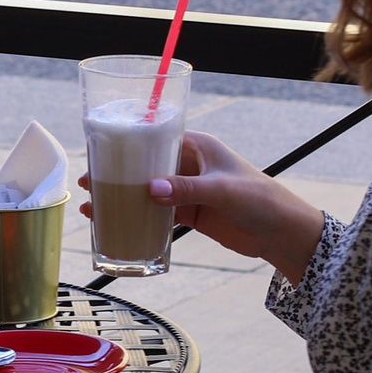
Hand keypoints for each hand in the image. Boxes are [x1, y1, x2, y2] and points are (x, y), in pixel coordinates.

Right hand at [82, 130, 321, 280]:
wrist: (282, 234)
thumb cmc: (260, 199)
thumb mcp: (223, 190)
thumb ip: (187, 189)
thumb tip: (150, 189)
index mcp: (198, 146)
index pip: (156, 138)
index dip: (128, 145)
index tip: (102, 152)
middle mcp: (189, 165)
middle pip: (145, 165)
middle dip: (118, 174)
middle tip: (89, 182)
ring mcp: (188, 190)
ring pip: (147, 191)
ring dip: (123, 198)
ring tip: (94, 207)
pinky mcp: (191, 213)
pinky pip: (158, 213)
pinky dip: (139, 218)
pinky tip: (119, 224)